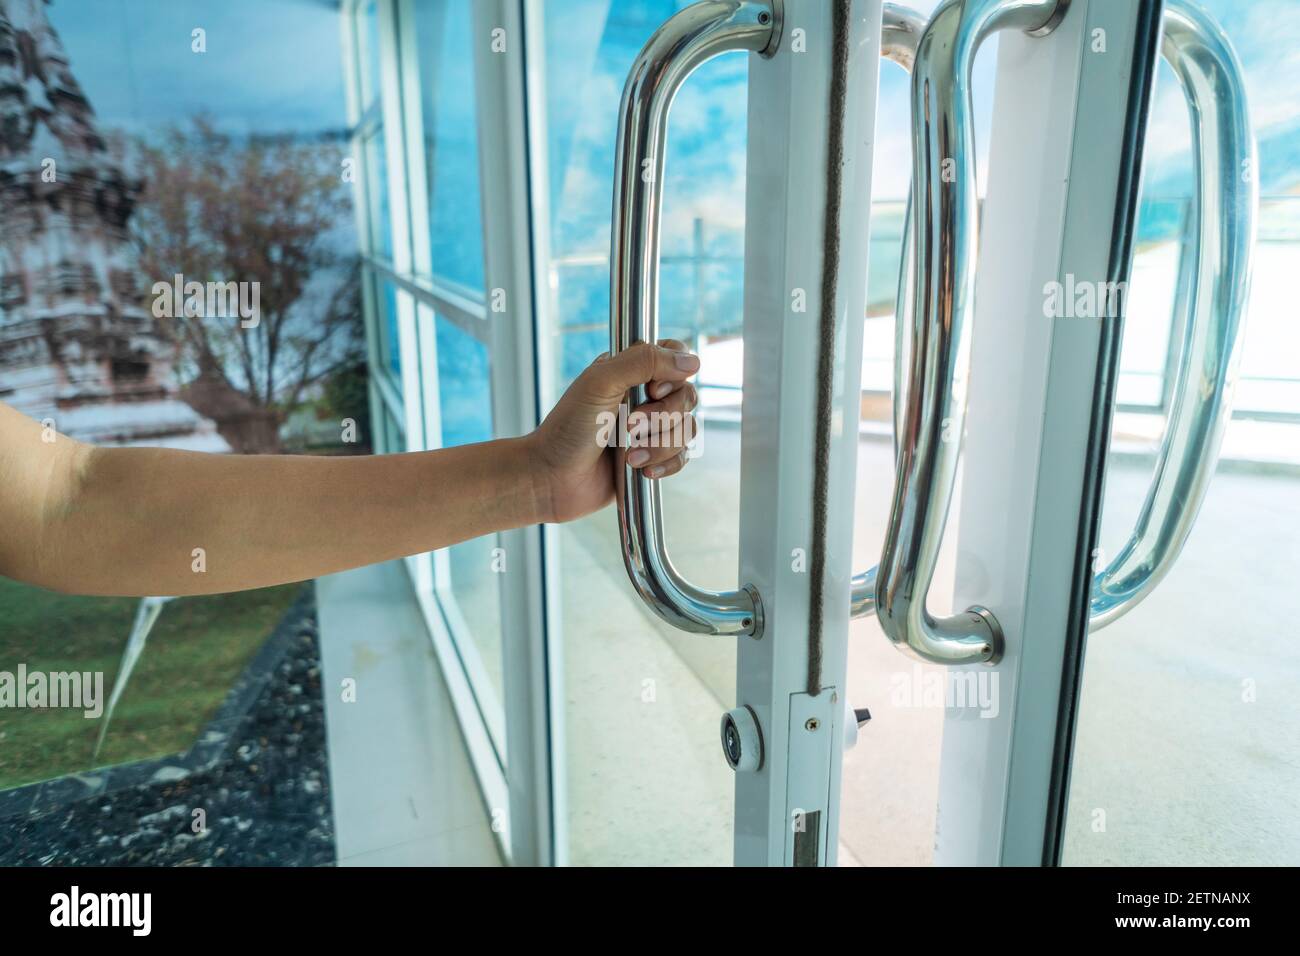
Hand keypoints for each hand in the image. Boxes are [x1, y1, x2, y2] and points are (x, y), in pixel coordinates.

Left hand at [526, 339, 700, 523]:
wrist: (553, 479)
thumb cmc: (568, 429)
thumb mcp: (601, 383)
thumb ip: (644, 362)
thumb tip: (692, 362)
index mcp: (630, 370)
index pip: (675, 357)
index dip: (673, 375)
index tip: (652, 390)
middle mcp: (643, 397)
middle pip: (686, 396)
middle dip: (661, 417)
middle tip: (628, 426)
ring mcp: (650, 429)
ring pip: (686, 429)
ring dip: (659, 445)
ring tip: (629, 456)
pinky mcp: (653, 457)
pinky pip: (682, 456)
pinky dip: (665, 464)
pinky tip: (640, 469)